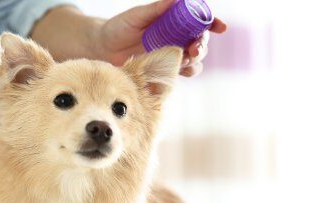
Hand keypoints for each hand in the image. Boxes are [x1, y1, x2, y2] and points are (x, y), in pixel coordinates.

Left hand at [93, 0, 226, 76]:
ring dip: (195, 62)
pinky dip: (182, 74)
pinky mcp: (161, 72)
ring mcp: (169, 56)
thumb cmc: (118, 28)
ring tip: (186, 61)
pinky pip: (178, 75)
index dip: (212, 23)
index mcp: (173, 22)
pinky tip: (178, 73)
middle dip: (202, 46)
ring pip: (193, 61)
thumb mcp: (137, 16)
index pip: (199, 21)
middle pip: (200, 43)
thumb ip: (156, 8)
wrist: (101, 48)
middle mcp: (175, 39)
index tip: (220, 27)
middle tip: (195, 49)